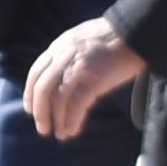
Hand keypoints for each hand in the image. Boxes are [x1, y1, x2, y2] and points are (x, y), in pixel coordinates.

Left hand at [24, 17, 143, 141]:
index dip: (30, 93)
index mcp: (59, 46)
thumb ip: (67, 54)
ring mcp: (78, 68)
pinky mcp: (94, 79)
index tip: (30, 109)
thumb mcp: (81, 40)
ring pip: (57, 99)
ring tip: (60, 134)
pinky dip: (71, 120)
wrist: (136, 31)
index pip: (36, 72)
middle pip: (42, 88)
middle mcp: (64, 56)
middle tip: (43, 128)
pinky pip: (76, 105)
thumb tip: (60, 75)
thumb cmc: (114, 38)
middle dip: (40, 112)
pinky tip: (72, 130)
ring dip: (56, 120)